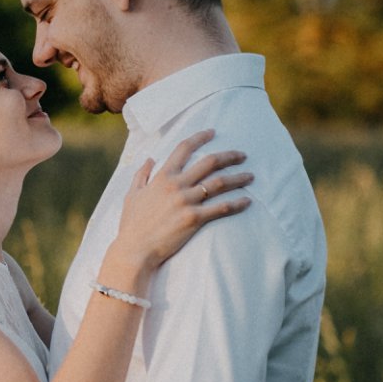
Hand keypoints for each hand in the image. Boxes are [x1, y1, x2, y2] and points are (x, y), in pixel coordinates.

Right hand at [114, 129, 252, 271]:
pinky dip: (237, 203)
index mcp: (162, 177)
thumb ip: (141, 175)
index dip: (200, 138)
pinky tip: (248, 201)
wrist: (135, 249)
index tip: (213, 132)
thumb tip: (150, 159)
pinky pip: (222, 208)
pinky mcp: (194, 219)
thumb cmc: (132, 224)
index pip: (183, 149)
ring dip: (238, 178)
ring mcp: (186, 201)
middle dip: (229, 156)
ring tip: (250, 176)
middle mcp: (176, 185)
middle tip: (242, 155)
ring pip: (220, 183)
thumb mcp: (132, 195)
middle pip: (209, 162)